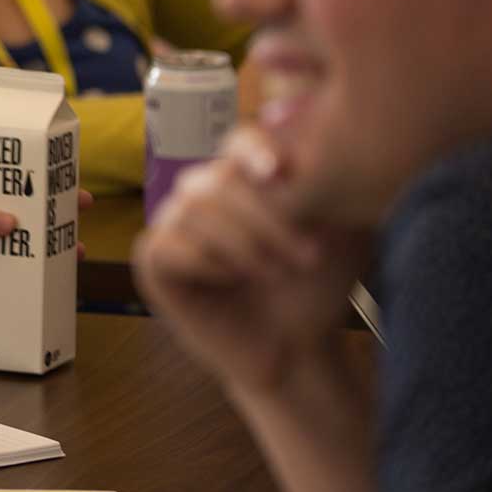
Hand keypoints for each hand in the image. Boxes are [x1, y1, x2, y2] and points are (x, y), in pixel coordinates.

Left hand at [0, 171, 91, 319]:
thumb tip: (11, 221)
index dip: (30, 174)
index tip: (59, 175)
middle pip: (14, 203)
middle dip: (45, 206)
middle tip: (81, 207)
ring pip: (13, 234)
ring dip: (40, 239)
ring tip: (73, 245)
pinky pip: (4, 262)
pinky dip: (25, 265)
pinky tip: (48, 272)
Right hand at [132, 128, 370, 394]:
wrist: (297, 349)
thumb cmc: (317, 289)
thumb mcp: (338, 233)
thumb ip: (328, 188)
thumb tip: (316, 150)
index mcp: (243, 177)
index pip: (239, 142)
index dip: (253, 150)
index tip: (278, 172)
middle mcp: (202, 193)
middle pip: (218, 179)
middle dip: (266, 217)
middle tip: (307, 256)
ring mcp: (172, 224)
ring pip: (194, 210)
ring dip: (242, 242)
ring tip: (276, 272)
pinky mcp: (152, 261)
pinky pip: (168, 245)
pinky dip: (206, 261)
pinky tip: (232, 280)